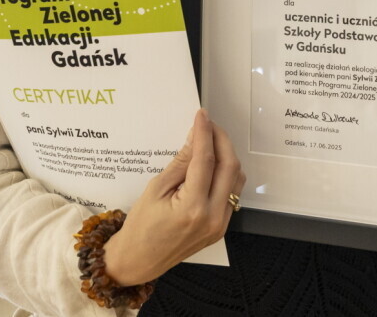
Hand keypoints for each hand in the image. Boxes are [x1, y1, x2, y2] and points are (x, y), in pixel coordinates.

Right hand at [103, 109, 245, 284]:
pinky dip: (226, 173)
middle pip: (230, 167)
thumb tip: (194, 138)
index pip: (205, 160)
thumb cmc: (141, 226)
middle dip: (221, 140)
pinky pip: (232, 193)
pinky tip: (212, 163)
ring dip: (227, 155)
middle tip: (208, 124)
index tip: (202, 115)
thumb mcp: (155, 189)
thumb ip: (179, 163)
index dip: (205, 133)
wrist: (140, 260)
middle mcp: (213, 217)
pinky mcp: (222, 227)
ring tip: (210, 140)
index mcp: (192, 208)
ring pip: (236, 179)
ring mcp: (220, 224)